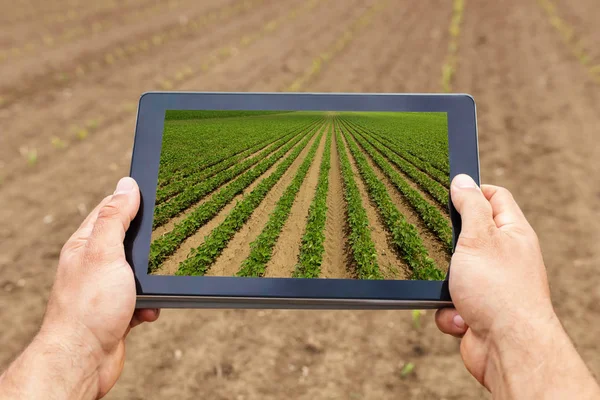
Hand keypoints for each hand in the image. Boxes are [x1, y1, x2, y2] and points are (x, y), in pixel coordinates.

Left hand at [0, 177, 159, 398]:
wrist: (83, 361)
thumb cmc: (89, 307)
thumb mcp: (104, 253)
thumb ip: (115, 218)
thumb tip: (126, 185)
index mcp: (86, 244)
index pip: (110, 209)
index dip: (132, 199)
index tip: (158, 190)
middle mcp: (95, 263)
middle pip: (129, 240)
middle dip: (149, 244)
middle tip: (167, 241)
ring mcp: (107, 288)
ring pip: (140, 272)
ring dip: (153, 280)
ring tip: (155, 286)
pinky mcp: (119, 311)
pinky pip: (143, 299)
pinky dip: (151, 304)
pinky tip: (149, 311)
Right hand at [436, 174, 598, 397]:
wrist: (507, 348)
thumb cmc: (499, 290)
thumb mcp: (479, 236)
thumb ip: (470, 205)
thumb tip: (462, 180)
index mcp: (513, 233)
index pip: (495, 197)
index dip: (472, 191)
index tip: (448, 193)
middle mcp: (503, 257)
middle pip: (468, 234)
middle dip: (448, 244)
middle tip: (435, 241)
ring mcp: (489, 285)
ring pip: (451, 270)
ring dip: (444, 282)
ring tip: (454, 290)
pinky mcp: (475, 309)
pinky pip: (449, 300)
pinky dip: (448, 309)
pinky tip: (460, 316)